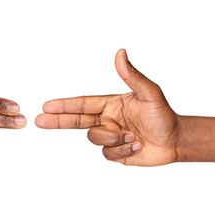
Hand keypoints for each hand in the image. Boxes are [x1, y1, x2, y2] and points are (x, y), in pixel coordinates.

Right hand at [35, 49, 178, 165]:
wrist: (175, 141)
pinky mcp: (115, 152)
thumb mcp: (149, 93)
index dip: (64, 106)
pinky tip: (137, 145)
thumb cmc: (163, 115)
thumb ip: (132, 75)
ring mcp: (110, 136)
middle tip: (39, 121)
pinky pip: (108, 153)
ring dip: (114, 138)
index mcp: (110, 104)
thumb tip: (120, 54)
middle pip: (76, 121)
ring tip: (133, 136)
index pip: (82, 104)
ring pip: (96, 139)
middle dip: (58, 121)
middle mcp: (107, 119)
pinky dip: (123, 150)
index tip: (47, 106)